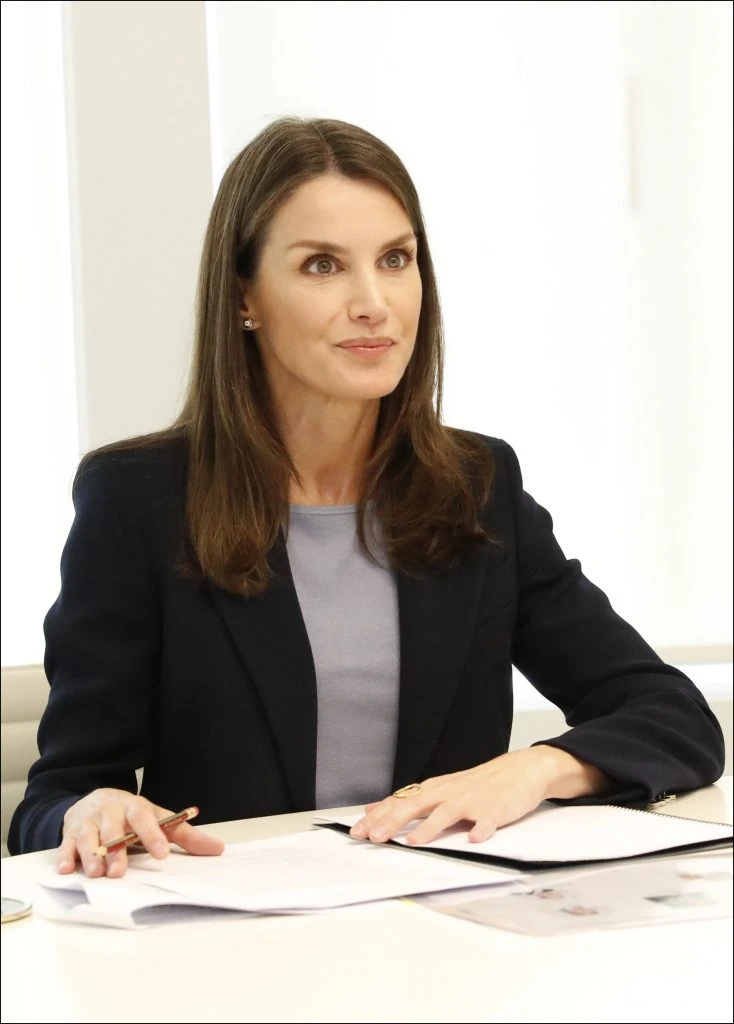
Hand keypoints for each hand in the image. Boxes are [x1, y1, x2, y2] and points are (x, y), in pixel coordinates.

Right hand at [57, 788, 224, 877]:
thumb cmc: (132, 815)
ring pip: (89, 837)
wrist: (95, 799)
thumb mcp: (158, 819)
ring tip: (96, 874)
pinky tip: (67, 869)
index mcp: (135, 807)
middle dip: (117, 849)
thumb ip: (185, 835)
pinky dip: (65, 856)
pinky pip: (66, 844)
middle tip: (120, 872)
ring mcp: (90, 822)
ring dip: (91, 855)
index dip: (153, 835)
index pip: (145, 819)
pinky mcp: (70, 833)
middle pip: (114, 829)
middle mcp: (111, 812)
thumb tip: (218, 848)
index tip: (161, 854)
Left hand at [349, 747, 609, 845]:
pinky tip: (474, 839)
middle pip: (416, 806)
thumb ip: (409, 801)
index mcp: (434, 790)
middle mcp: (448, 793)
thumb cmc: (477, 784)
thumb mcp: (439, 788)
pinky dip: (480, 829)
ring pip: (446, 813)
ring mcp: (471, 801)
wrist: (519, 770)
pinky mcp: (495, 810)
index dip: (378, 817)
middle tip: (375, 838)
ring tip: (413, 842)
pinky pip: (487, 821)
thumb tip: (373, 810)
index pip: (400, 802)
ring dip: (429, 828)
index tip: (357, 831)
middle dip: (393, 822)